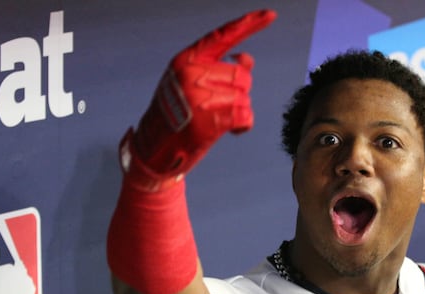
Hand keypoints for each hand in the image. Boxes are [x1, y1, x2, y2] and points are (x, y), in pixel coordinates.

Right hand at [120, 9, 276, 190]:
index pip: (223, 37)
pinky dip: (243, 125)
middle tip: (221, 107)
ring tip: (219, 120)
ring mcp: (198, 97)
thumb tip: (246, 59)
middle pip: (242, 76)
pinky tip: (231, 130)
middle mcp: (191, 74)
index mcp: (186, 60)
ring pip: (244, 98)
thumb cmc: (177, 116)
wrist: (154, 148)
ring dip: (240, 111)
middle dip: (240, 93)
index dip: (249, 24)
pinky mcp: (207, 122)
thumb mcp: (192, 84)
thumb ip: (218, 68)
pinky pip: (245, 116)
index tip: (270, 14)